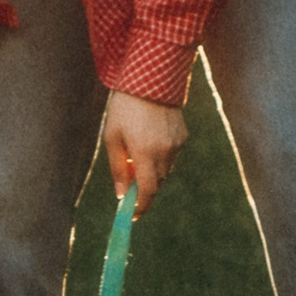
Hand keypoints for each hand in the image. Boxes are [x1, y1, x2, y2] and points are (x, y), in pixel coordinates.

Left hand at [101, 89, 186, 214]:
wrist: (150, 80)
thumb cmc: (124, 109)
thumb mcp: (112, 137)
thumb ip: (117, 168)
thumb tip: (120, 194)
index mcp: (144, 153)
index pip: (147, 191)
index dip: (141, 206)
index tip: (133, 214)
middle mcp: (164, 152)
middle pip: (156, 182)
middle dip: (143, 186)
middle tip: (129, 178)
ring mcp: (177, 144)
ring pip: (165, 170)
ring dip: (152, 169)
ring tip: (139, 149)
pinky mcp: (183, 136)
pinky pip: (172, 155)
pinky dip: (161, 155)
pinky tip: (152, 137)